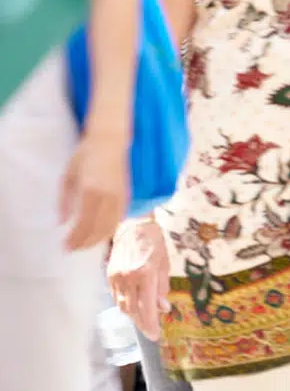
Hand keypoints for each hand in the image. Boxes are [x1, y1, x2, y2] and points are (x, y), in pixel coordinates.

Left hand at [60, 129, 129, 250]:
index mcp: (91, 191)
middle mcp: (108, 196)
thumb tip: (61, 223)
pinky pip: (120, 218)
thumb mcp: (68, 176)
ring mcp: (120, 196)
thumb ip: (64, 201)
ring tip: (86, 245)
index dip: (75, 239)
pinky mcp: (127, 195)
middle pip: (99, 228)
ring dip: (98, 239)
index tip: (65, 247)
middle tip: (73, 250)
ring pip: (112, 226)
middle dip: (85, 243)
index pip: (84, 224)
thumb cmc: (85, 155)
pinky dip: (111, 228)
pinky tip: (102, 233)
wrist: (109, 141)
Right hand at [108, 219, 168, 340]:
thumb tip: (163, 308)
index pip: (147, 308)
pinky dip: (125, 304)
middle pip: (133, 311)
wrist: (133, 226)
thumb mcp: (165, 264)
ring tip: (143, 320)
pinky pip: (116, 297)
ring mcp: (116, 278)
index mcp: (145, 275)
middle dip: (142, 323)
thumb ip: (162, 288)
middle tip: (150, 331)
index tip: (155, 335)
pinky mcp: (109, 275)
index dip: (150, 324)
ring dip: (133, 316)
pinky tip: (133, 307)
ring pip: (123, 306)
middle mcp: (128, 279)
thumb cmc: (154, 243)